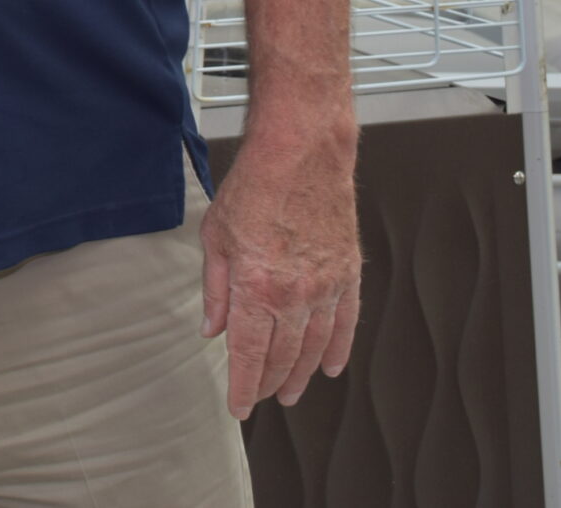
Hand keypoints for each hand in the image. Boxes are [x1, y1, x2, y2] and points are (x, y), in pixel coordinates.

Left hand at [200, 130, 360, 414]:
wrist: (301, 157)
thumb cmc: (255, 188)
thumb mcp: (215, 237)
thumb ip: (214, 289)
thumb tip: (212, 327)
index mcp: (255, 288)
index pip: (248, 354)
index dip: (242, 386)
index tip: (238, 404)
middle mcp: (294, 296)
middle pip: (282, 357)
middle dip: (269, 384)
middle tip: (262, 398)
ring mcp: (325, 288)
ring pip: (314, 347)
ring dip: (302, 374)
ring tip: (291, 392)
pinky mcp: (348, 275)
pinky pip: (346, 324)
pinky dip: (339, 349)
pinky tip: (331, 366)